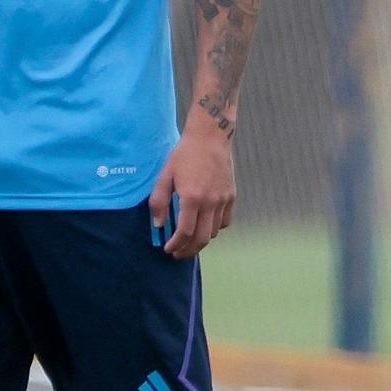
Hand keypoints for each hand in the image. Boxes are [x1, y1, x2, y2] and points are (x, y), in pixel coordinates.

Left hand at [150, 126, 234, 257]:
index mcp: (192, 198)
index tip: (168, 248)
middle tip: (178, 253)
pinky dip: (215, 228)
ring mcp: (223, 199)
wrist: (211, 137)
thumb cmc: (185, 154)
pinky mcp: (231, 195)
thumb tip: (159, 224)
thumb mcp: (165, 176)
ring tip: (190, 240)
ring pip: (214, 232)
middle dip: (188, 250)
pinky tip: (205, 225)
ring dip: (201, 240)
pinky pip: (225, 220)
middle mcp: (210, 202)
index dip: (175, 245)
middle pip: (202, 238)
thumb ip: (159, 202)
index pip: (185, 233)